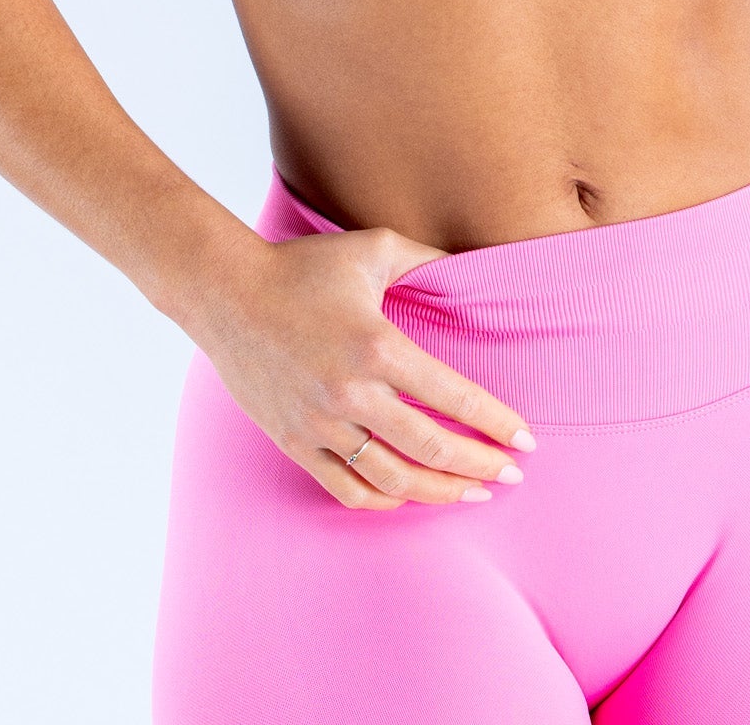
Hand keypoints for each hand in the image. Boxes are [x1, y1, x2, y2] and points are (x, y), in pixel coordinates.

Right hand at [188, 225, 537, 509]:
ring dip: (438, 493)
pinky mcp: (294, 441)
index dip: (496, 424)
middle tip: (511, 476)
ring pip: (391, 481)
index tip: (525, 442)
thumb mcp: (372, 249)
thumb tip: (472, 267)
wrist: (224, 293)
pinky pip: (346, 488)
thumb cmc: (302, 267)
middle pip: (431, 449)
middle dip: (479, 467)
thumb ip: (427, 259)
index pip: (454, 398)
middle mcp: (351, 393)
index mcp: (378, 346)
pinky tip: (408, 497)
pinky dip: (383, 501)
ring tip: (471, 494)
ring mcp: (319, 424)